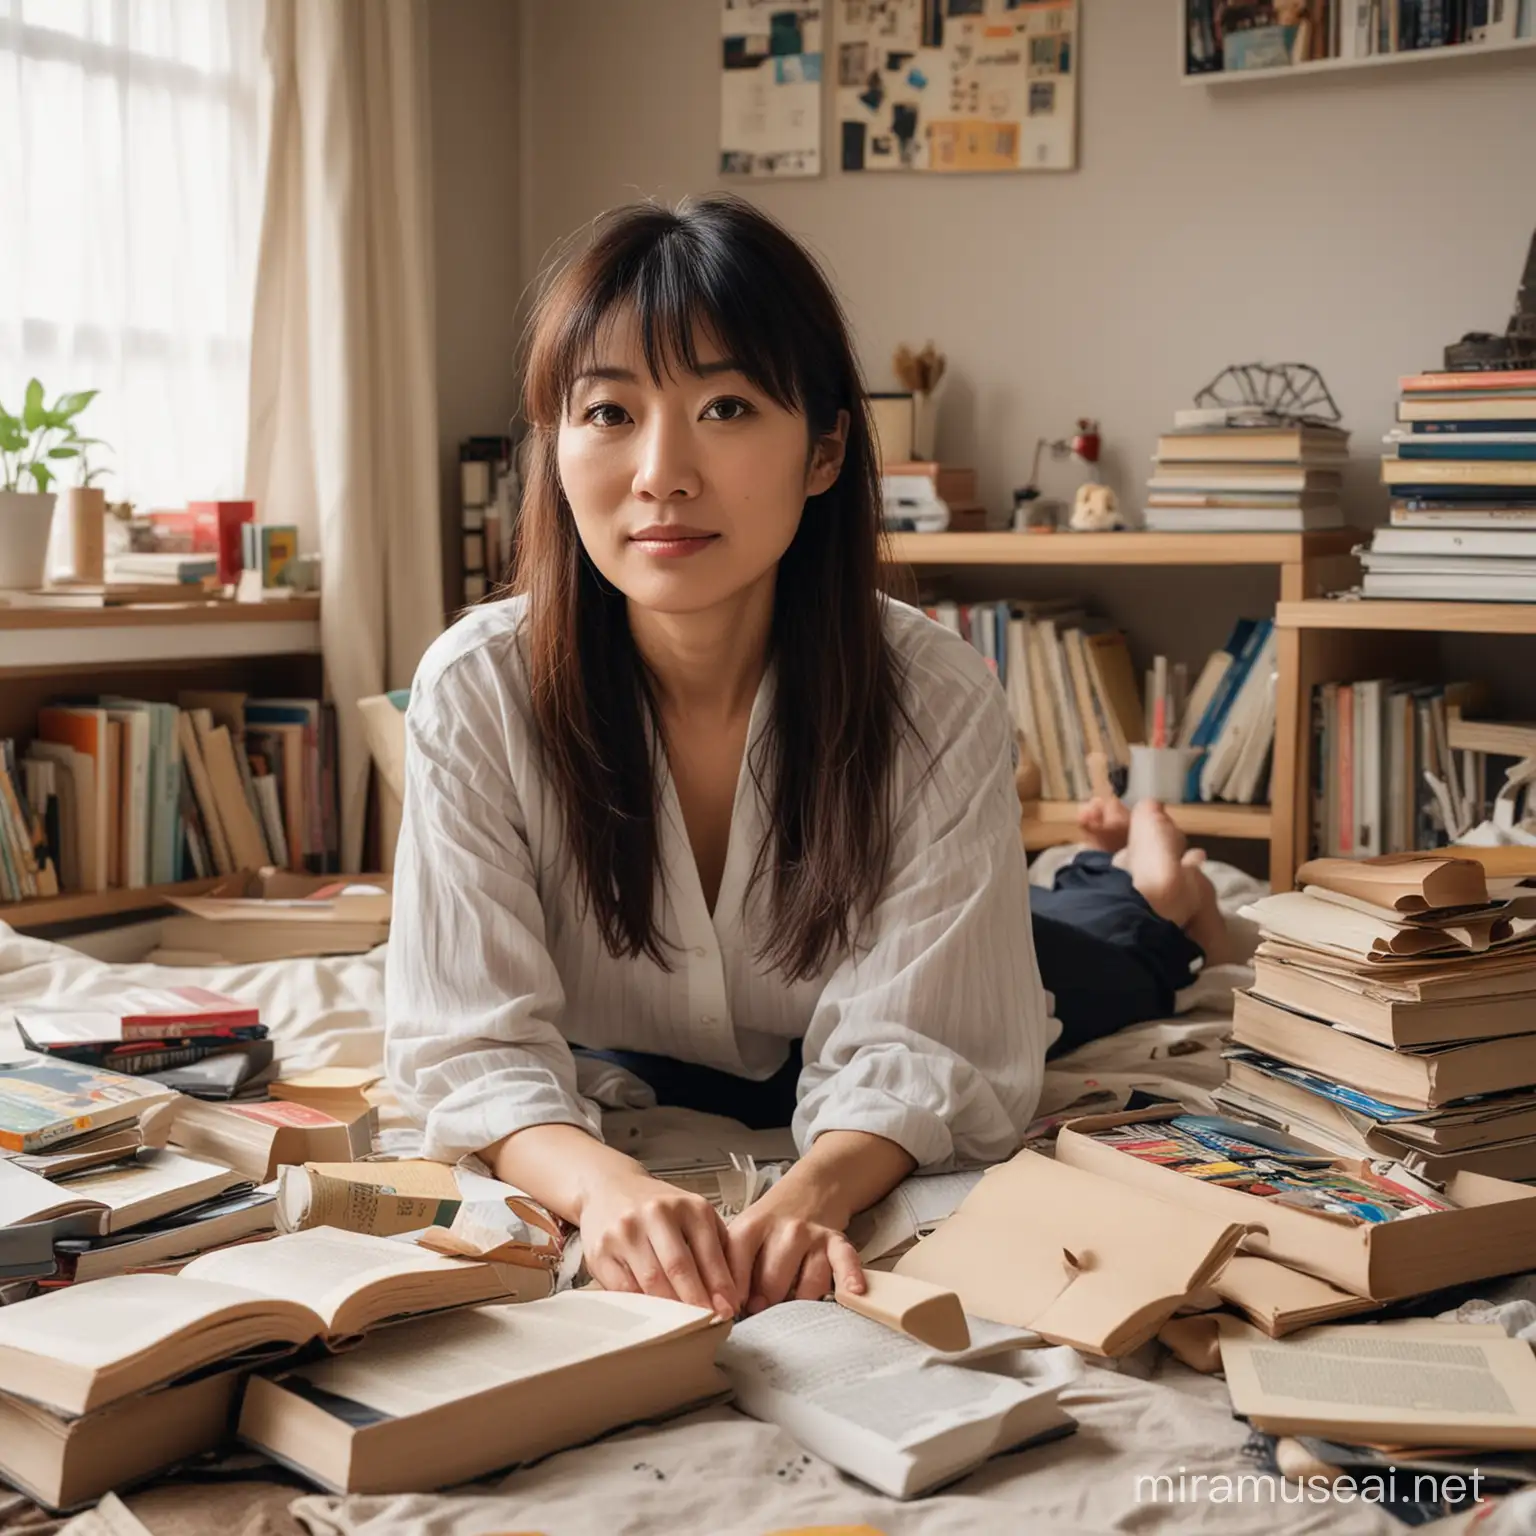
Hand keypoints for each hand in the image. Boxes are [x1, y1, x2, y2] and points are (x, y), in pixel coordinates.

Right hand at [579, 1167, 738, 1318]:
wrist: (608, 1188)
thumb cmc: (657, 1208)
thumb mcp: (693, 1214)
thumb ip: (715, 1245)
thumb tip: (732, 1292)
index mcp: (687, 1206)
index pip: (708, 1253)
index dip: (720, 1287)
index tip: (728, 1310)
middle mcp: (656, 1214)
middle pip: (679, 1269)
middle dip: (697, 1303)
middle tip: (708, 1323)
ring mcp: (626, 1231)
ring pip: (651, 1282)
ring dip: (670, 1309)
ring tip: (683, 1325)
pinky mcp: (601, 1250)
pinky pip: (624, 1288)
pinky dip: (641, 1306)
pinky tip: (653, 1314)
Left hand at [726, 1179, 863, 1314]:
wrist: (808, 1190)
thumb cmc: (769, 1225)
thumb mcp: (741, 1235)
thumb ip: (731, 1268)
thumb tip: (726, 1311)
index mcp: (750, 1229)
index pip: (735, 1269)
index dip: (731, 1298)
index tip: (730, 1314)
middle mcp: (783, 1231)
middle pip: (772, 1285)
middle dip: (765, 1306)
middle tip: (762, 1311)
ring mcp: (812, 1236)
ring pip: (806, 1285)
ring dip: (799, 1304)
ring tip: (791, 1309)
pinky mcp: (836, 1242)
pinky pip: (845, 1262)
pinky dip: (849, 1277)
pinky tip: (853, 1291)